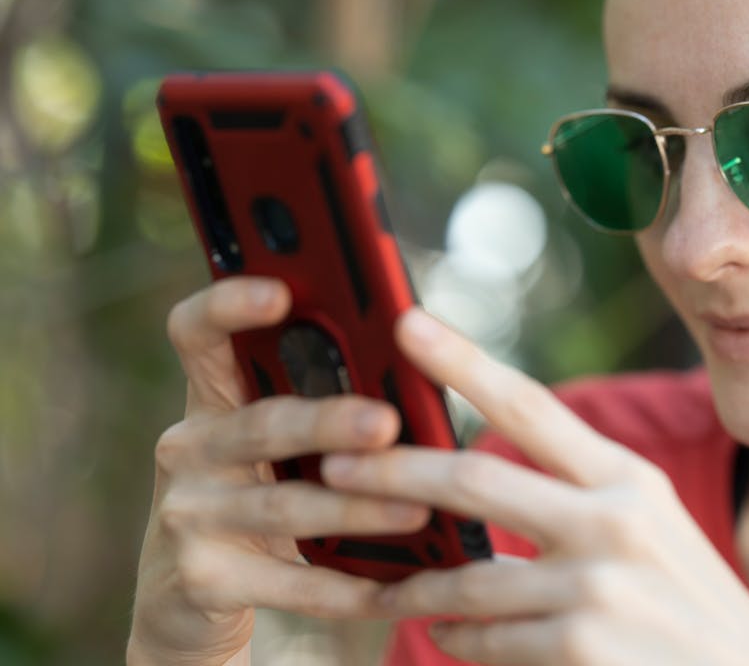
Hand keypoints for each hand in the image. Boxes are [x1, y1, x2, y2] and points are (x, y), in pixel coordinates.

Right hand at [128, 278, 427, 665]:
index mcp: (213, 395)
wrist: (193, 598)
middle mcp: (188, 446)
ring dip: (355, 508)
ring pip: (282, 505)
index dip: (228, 306)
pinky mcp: (201, 581)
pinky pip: (286, 583)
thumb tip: (421, 371)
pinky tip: (398, 589)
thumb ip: (324, 398)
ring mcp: (187, 515)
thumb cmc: (264, 488)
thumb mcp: (279, 442)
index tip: (279, 290)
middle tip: (386, 423)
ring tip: (418, 509)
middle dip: (328, 422)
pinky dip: (346, 588)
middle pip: (260, 423)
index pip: (197, 333)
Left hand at [320, 309, 748, 665]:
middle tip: (333, 466)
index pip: (530, 404)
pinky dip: (457, 639)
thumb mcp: (649, 526)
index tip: (406, 323)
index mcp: (626, 477)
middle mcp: (614, 519)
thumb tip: (477, 472)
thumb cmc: (688, 603)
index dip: (462, 360)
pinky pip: (486, 639)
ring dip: (414, 585)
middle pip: (474, 479)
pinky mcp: (583, 647)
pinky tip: (446, 635)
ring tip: (384, 587)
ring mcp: (599, 585)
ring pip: (467, 577)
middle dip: (392, 472)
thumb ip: (576, 493)